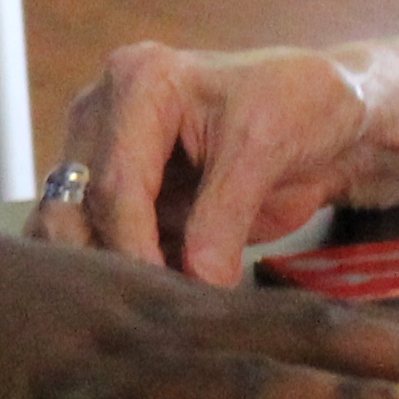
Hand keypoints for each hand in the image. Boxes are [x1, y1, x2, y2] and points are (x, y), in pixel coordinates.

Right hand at [39, 43, 385, 280]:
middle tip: (148, 317)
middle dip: (107, 263)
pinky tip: (147, 307)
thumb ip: (226, 214)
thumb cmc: (305, 108)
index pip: (115, 181)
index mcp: (139, 81)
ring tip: (147, 314)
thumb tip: (198, 282)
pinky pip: (95, 241)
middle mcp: (104, 111)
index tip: (164, 301)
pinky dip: (114, 275)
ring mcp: (103, 152)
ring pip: (69, 226)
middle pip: (75, 205)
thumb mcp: (268, 149)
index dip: (133, 247)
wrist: (329, 119)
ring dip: (101, 272)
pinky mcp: (117, 193)